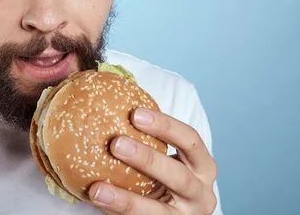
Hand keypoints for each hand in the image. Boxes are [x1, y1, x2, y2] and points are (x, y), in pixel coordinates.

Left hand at [88, 108, 217, 213]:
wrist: (171, 212)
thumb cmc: (163, 178)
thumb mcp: (167, 159)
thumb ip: (147, 138)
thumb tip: (106, 97)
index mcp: (202, 166)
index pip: (190, 140)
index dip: (165, 126)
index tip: (135, 113)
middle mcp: (201, 193)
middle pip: (178, 175)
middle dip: (147, 159)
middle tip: (115, 143)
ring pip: (158, 210)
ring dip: (126, 199)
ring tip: (97, 189)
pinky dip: (117, 212)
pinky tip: (97, 199)